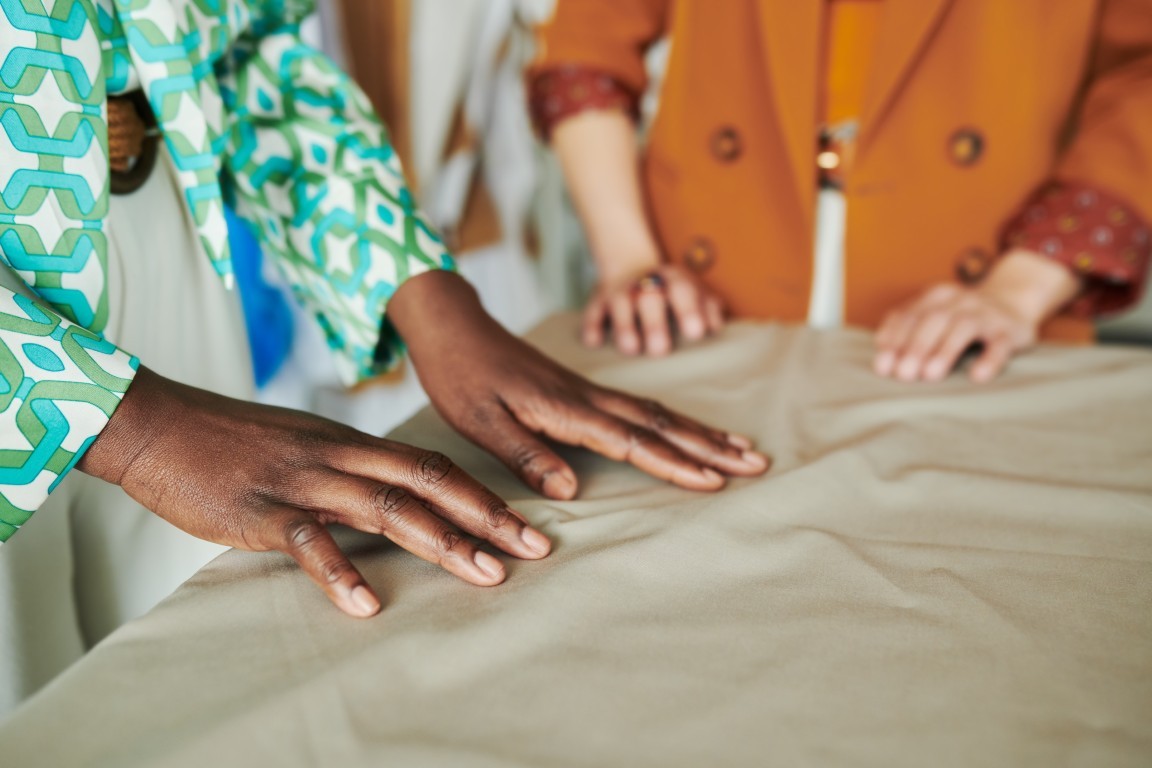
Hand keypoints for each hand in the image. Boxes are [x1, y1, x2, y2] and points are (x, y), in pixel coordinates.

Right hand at [78, 368, 552, 618]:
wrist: (159, 425)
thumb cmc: (231, 442)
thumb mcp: (303, 446)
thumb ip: (346, 470)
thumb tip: (388, 500)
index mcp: (351, 443)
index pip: (431, 465)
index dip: (481, 494)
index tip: (525, 523)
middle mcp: (339, 456)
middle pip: (428, 481)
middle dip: (487, 516)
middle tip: (535, 548)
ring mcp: (303, 481)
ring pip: (386, 507)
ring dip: (441, 541)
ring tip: (486, 574)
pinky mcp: (261, 509)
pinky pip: (307, 541)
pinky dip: (339, 572)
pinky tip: (366, 604)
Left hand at [390, 272, 767, 499]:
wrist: (454, 327)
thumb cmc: (461, 375)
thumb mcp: (479, 420)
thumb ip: (524, 453)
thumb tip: (570, 488)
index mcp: (565, 409)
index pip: (631, 441)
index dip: (674, 463)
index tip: (714, 481)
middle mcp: (588, 398)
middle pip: (661, 423)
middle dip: (710, 446)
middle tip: (756, 464)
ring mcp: (589, 392)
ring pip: (657, 413)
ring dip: (701, 432)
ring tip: (741, 449)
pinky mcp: (583, 390)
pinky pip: (640, 407)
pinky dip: (673, 421)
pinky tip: (688, 430)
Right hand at [583, 264, 725, 355]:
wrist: (633, 270)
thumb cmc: (673, 294)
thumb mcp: (694, 293)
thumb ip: (709, 308)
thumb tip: (715, 328)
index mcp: (674, 280)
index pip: (683, 290)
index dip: (688, 310)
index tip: (695, 333)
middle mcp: (646, 283)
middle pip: (649, 297)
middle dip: (654, 324)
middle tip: (660, 351)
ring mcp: (620, 291)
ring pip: (620, 304)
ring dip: (625, 327)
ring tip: (632, 350)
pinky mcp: (597, 302)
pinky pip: (592, 313)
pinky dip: (592, 327)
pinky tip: (595, 343)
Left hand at [873, 250, 1081, 382]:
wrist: (1015, 299)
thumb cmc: (962, 316)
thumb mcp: (934, 314)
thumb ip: (908, 329)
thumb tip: (881, 355)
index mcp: (935, 296)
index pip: (909, 315)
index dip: (894, 340)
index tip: (882, 366)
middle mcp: (959, 300)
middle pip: (933, 320)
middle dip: (915, 348)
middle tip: (903, 375)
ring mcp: (986, 313)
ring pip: (964, 328)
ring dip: (945, 351)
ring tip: (930, 375)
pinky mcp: (1010, 331)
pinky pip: (1000, 344)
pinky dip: (989, 360)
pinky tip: (977, 376)